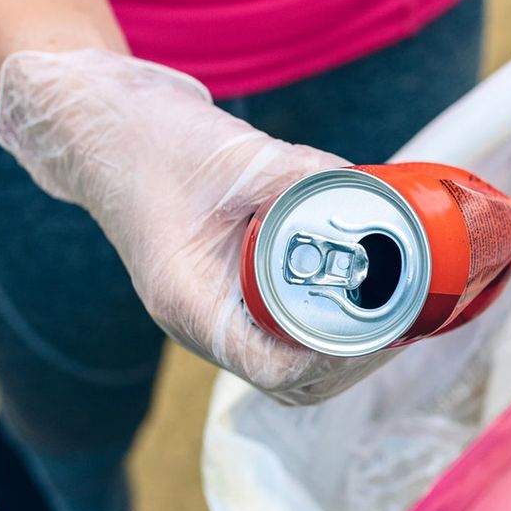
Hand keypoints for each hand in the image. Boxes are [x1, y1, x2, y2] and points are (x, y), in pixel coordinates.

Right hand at [0, 49, 392, 403]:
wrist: (107, 130)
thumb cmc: (153, 145)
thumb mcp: (233, 155)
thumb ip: (300, 172)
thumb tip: (368, 186)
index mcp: (191, 302)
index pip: (267, 366)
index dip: (329, 359)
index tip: (376, 329)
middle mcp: (202, 320)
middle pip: (289, 381)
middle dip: (350, 362)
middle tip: (402, 325)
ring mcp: (215, 311)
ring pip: (290, 367)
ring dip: (343, 354)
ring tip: (394, 321)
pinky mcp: (229, 294)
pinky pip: (284, 334)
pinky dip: (326, 329)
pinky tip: (364, 300)